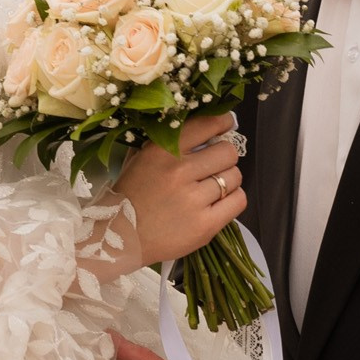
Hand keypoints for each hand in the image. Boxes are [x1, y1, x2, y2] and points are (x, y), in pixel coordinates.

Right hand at [113, 114, 245, 269]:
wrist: (120, 237)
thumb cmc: (131, 196)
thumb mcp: (141, 158)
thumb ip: (168, 141)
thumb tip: (205, 128)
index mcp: (162, 151)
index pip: (207, 125)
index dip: (223, 122)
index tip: (226, 124)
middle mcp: (179, 172)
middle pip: (228, 152)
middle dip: (224, 157)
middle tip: (215, 165)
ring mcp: (193, 200)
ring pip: (234, 177)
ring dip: (228, 180)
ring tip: (214, 187)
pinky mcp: (205, 225)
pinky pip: (238, 201)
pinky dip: (234, 199)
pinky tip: (220, 202)